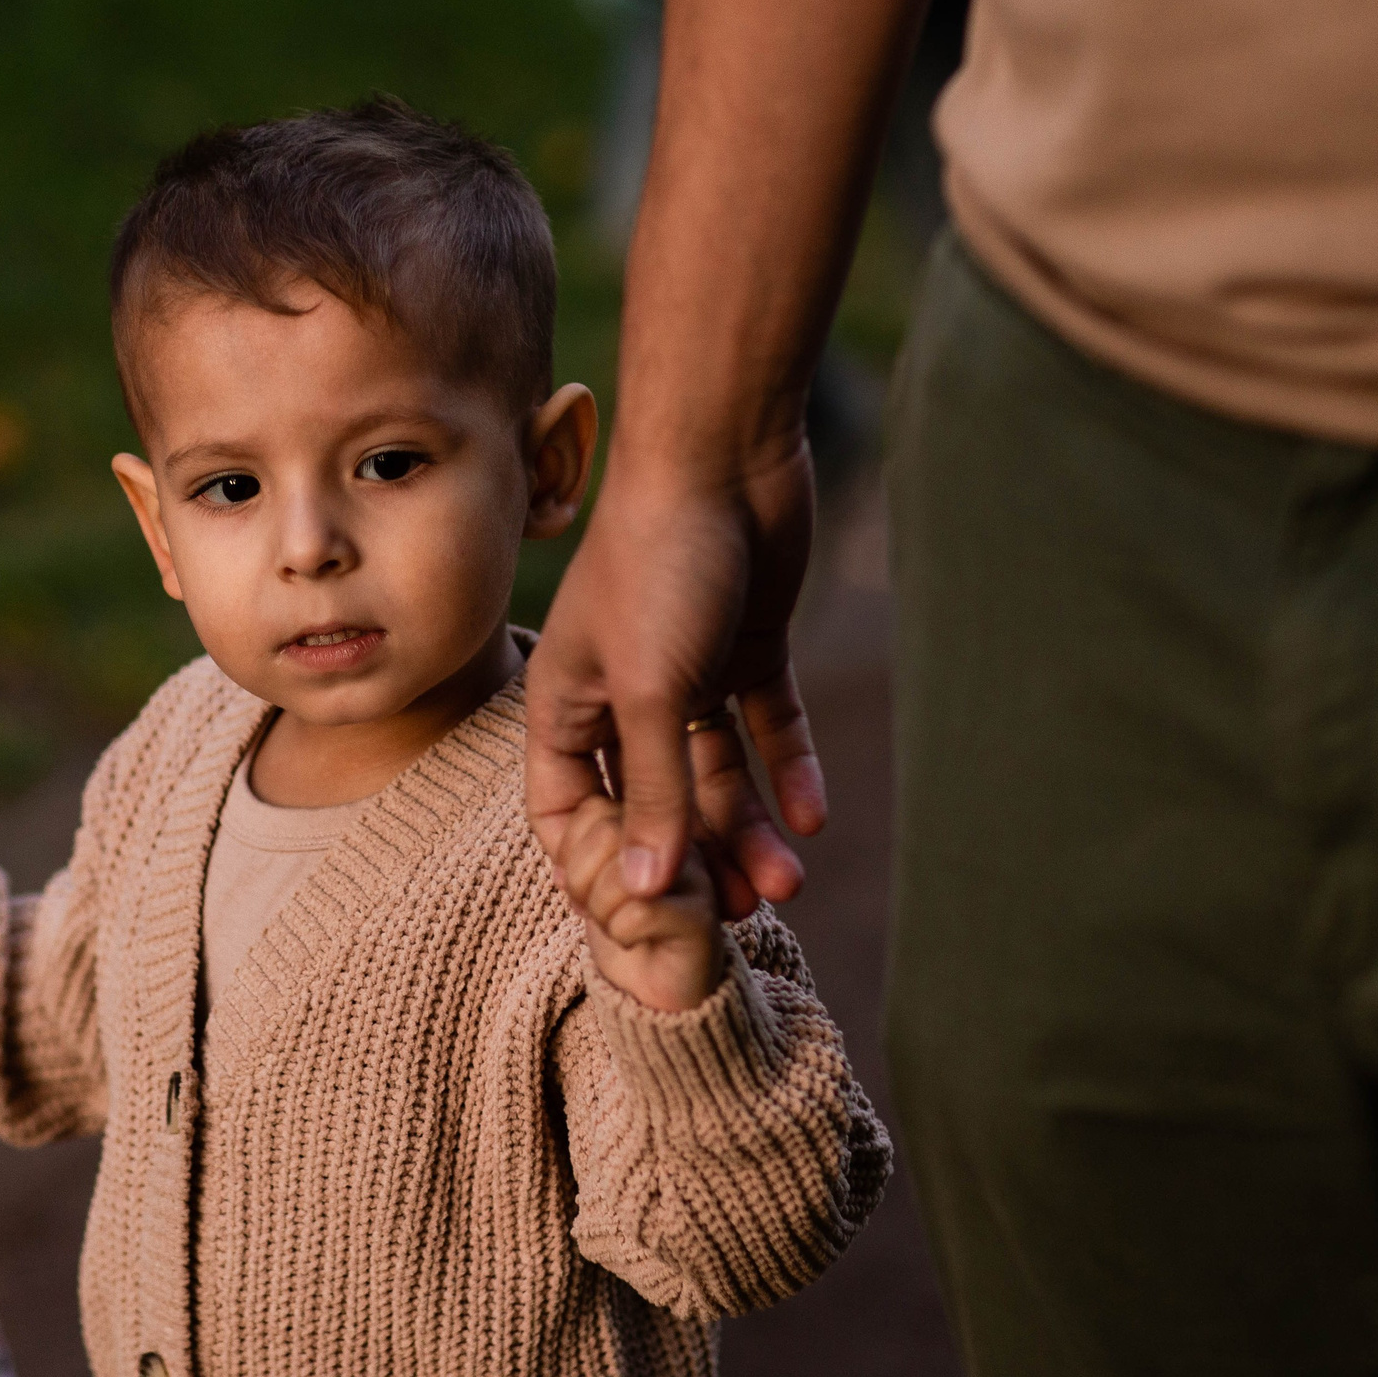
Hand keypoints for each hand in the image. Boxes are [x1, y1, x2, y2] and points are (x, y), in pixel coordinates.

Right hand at [527, 442, 823, 912]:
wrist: (723, 454)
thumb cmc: (658, 562)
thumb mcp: (651, 692)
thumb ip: (655, 791)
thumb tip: (648, 892)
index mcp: (565, 704)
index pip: (570, 811)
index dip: (602, 868)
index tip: (649, 921)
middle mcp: (621, 697)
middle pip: (654, 802)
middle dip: (695, 859)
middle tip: (741, 916)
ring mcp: (687, 675)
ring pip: (716, 772)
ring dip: (748, 825)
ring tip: (788, 879)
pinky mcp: (746, 651)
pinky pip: (766, 727)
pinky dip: (789, 770)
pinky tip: (812, 817)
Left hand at [557, 790, 729, 1011]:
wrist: (658, 992)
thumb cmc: (622, 926)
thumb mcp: (587, 878)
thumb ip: (574, 848)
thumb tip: (563, 862)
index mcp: (651, 817)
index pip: (592, 810)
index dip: (571, 850)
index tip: (577, 881)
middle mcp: (680, 836)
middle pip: (604, 831)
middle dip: (582, 879)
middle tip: (596, 906)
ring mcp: (694, 874)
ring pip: (622, 869)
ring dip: (601, 909)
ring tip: (617, 922)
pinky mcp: (701, 916)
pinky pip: (637, 912)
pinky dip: (620, 934)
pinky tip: (635, 939)